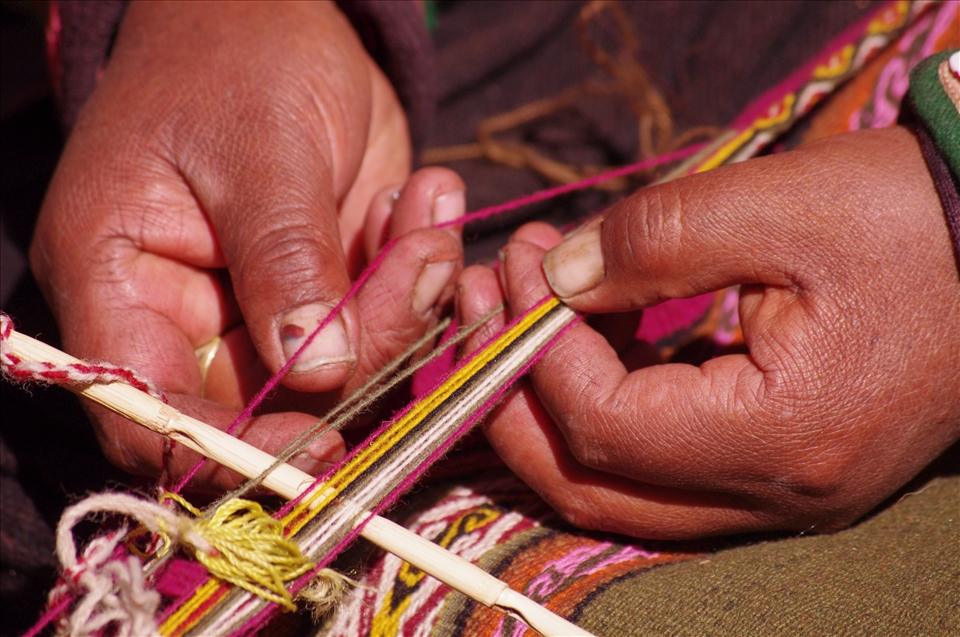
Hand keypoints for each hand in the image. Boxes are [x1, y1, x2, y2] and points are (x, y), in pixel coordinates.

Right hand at [31, 1, 464, 491]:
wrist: (284, 15)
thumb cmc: (237, 55)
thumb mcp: (258, 146)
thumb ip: (283, 257)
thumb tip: (318, 370)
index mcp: (122, 281)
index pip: (151, 412)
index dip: (231, 449)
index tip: (324, 439)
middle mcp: (189, 313)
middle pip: (272, 403)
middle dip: (364, 345)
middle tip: (423, 262)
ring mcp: (266, 307)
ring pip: (345, 366)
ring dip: (407, 299)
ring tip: (431, 207)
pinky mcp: (330, 289)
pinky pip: (386, 318)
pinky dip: (419, 272)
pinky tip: (429, 198)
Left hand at [458, 126, 959, 538]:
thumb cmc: (916, 219)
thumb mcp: (780, 204)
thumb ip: (652, 242)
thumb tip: (553, 278)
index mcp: (784, 437)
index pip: (606, 426)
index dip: (538, 352)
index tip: (516, 270)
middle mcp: (779, 490)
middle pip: (595, 488)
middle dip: (516, 400)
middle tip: (485, 308)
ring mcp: (780, 489)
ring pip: (621, 489)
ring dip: (552, 407)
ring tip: (523, 307)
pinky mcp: (779, 464)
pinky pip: (663, 465)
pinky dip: (607, 409)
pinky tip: (590, 334)